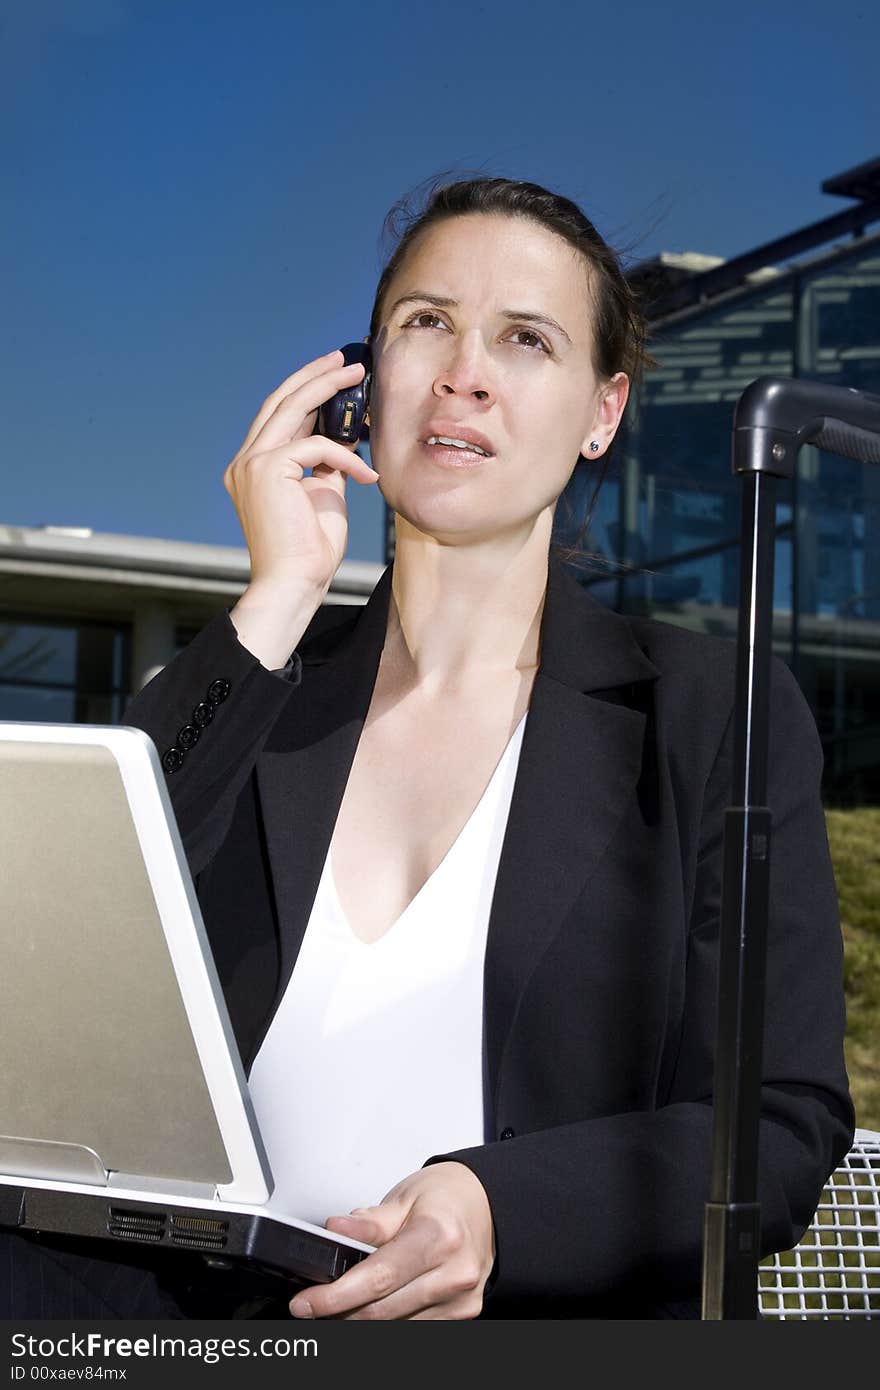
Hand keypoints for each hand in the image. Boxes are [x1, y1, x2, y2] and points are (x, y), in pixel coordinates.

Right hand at [223, 349, 378, 603]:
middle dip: (315, 375)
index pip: (278, 415)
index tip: (334, 374)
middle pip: (280, 400)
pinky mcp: (266, 470)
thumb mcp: (322, 496)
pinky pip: (315, 446)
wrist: (294, 584)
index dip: (306, 390)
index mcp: (251, 468)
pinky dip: (345, 456)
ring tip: (358, 375)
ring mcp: (250, 464)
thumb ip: (325, 465)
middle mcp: (244, 461)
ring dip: (327, 386)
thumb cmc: (310, 551)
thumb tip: (343, 439)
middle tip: (347, 360)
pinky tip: (368, 474)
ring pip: (291, 407)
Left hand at [289, 1163, 495, 1320]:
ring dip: (363, 1318)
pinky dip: (390, 1319)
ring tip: (344, 1301)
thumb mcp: (405, 1196)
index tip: (307, 1303)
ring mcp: (461, 1300)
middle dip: (341, 1311)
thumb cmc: (448, 1197)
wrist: (489, 1205)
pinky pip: (414, 1328)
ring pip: (396, 1326)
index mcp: (439, 1235)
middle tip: (313, 1306)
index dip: (336, 1296)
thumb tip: (335, 1231)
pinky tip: (374, 1305)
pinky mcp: (462, 1315)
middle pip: (383, 1311)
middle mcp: (454, 1273)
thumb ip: (369, 1223)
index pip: (378, 1278)